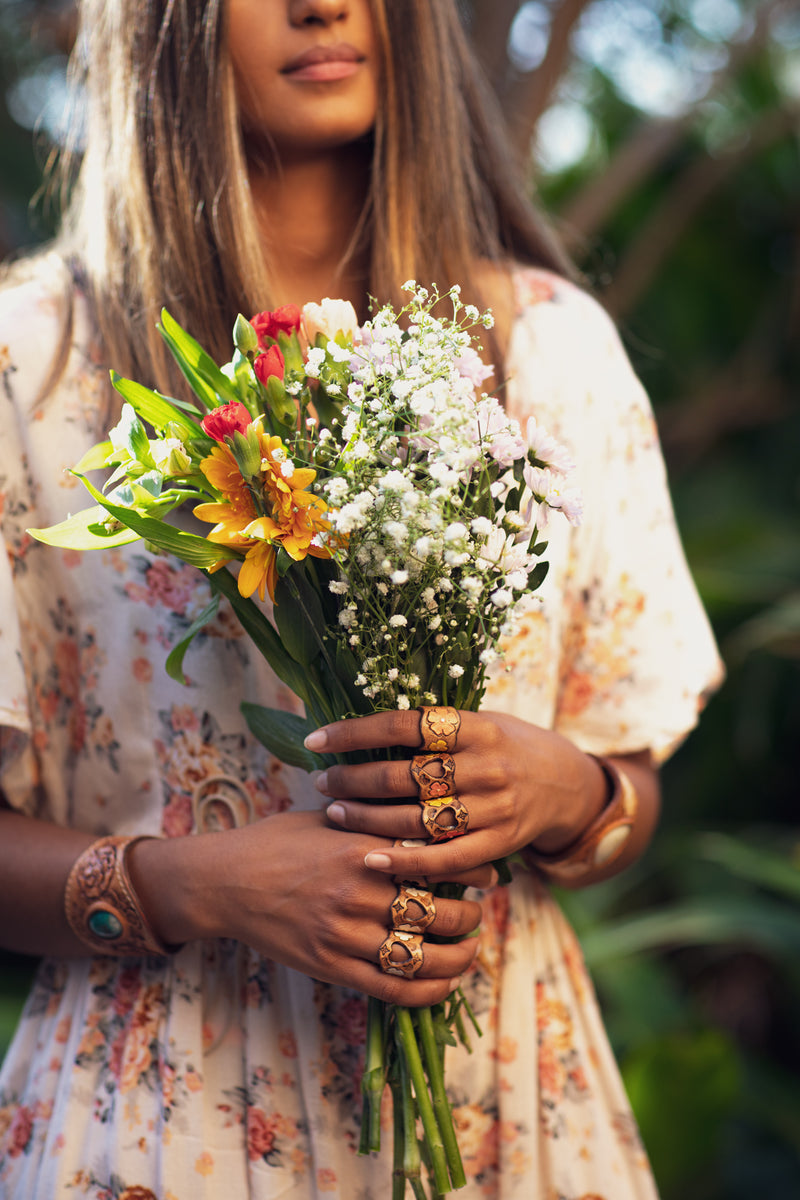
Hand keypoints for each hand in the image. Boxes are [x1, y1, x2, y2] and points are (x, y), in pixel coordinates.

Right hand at [130, 809, 493, 1006]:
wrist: (224, 882)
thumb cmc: (277, 841)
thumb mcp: (327, 817)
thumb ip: (374, 818)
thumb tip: (426, 809)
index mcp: (361, 846)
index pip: (436, 858)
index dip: (472, 866)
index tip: (488, 869)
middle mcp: (356, 891)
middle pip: (439, 910)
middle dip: (470, 914)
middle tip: (479, 909)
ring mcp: (343, 933)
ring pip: (422, 955)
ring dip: (459, 956)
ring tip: (470, 947)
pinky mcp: (330, 966)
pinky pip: (393, 988)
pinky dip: (428, 990)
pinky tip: (444, 982)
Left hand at [306, 709, 607, 880]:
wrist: (567, 784)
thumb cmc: (508, 747)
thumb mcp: (481, 722)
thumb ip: (434, 727)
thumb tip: (364, 726)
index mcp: (476, 726)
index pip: (403, 725)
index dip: (355, 732)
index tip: (317, 737)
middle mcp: (486, 765)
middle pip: (402, 775)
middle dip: (352, 779)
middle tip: (322, 781)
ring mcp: (494, 807)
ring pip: (415, 818)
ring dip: (365, 818)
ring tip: (333, 813)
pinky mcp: (500, 844)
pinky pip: (443, 859)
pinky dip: (403, 861)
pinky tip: (369, 858)